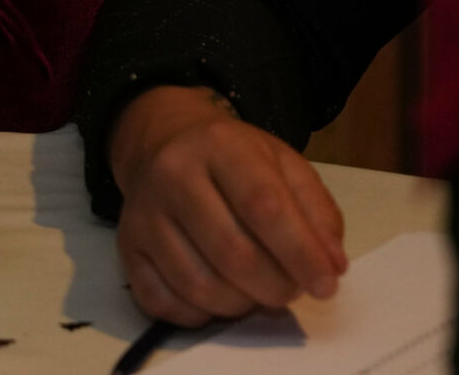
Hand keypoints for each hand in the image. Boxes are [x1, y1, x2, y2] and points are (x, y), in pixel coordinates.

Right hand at [109, 85, 348, 325]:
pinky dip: (202, 314)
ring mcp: (143, 215)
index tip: (325, 284)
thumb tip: (331, 266)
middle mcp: (173, 175)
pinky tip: (221, 295)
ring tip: (259, 291)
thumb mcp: (283, 164)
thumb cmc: (234, 159)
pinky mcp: (127, 249)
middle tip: (292, 289)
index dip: (299, 252)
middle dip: (275, 286)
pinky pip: (165, 304)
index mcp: (220, 145)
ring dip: (242, 304)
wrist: (163, 143)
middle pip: (232, 253)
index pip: (263, 205)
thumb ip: (317, 211)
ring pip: (199, 286)